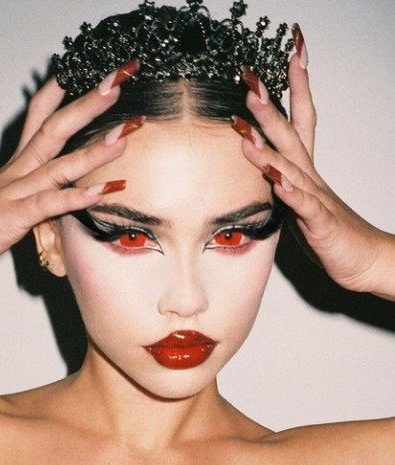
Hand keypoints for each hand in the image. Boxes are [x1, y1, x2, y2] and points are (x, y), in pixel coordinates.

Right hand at [0, 75, 132, 279]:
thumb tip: (63, 191)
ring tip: (123, 135)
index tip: (83, 71)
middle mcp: (19, 171)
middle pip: (56, 129)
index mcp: (18, 165)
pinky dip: (74, 196)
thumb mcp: (8, 199)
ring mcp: (16, 192)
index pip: (40, 118)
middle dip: (87, 104)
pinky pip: (48, 203)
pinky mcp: (13, 216)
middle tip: (116, 82)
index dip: (60, 92)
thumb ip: (36, 190)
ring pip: (59, 165)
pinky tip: (100, 191)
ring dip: (93, 150)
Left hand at [235, 34, 394, 299]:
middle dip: (270, 107)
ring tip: (246, 126)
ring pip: (292, 167)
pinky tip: (275, 179)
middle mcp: (311, 178)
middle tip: (250, 81)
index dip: (293, 90)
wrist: (364, 260)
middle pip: (291, 135)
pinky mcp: (321, 224)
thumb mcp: (299, 202)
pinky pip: (304, 206)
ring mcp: (317, 199)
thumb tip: (262, 165)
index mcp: (305, 172)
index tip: (286, 58)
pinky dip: (290, 192)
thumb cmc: (330, 231)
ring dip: (268, 146)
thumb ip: (282, 182)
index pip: (299, 123)